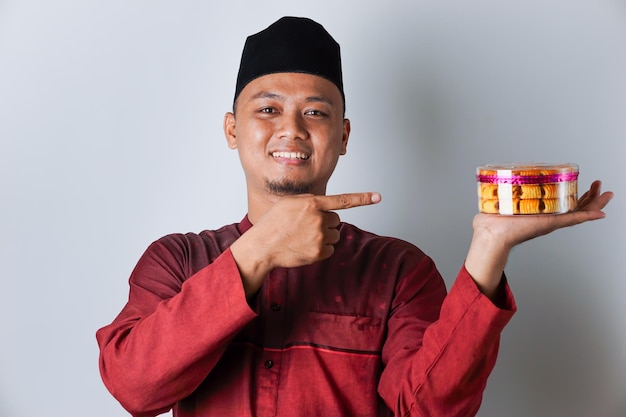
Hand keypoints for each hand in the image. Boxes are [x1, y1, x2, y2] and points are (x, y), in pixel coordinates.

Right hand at [231, 192, 380, 294]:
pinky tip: (305, 247)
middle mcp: (318, 219)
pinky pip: (330, 249)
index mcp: (312, 203)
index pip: (342, 200)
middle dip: (327, 223)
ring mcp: (319, 236)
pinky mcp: (319, 252)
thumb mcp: (289, 203)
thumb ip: (309, 201)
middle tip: (307, 227)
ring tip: (304, 237)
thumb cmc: (273, 223)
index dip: (362, 199)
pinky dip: (321, 249)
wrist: (263, 246)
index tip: (378, 197)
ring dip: (324, 236)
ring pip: (334, 235)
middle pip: (337, 220)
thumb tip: (326, 207)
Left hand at [465, 180, 612, 298]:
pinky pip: (573, 220)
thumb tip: (490, 194)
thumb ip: (498, 200)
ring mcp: (550, 222)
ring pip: (579, 213)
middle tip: (597, 185)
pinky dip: (588, 216)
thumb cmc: (491, 224)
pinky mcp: (550, 224)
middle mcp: (547, 218)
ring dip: (594, 204)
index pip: (559, 204)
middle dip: (589, 197)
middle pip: (574, 207)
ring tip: (606, 194)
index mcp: (538, 213)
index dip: (571, 195)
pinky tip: (601, 213)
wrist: (491, 234)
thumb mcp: (499, 206)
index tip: (579, 183)